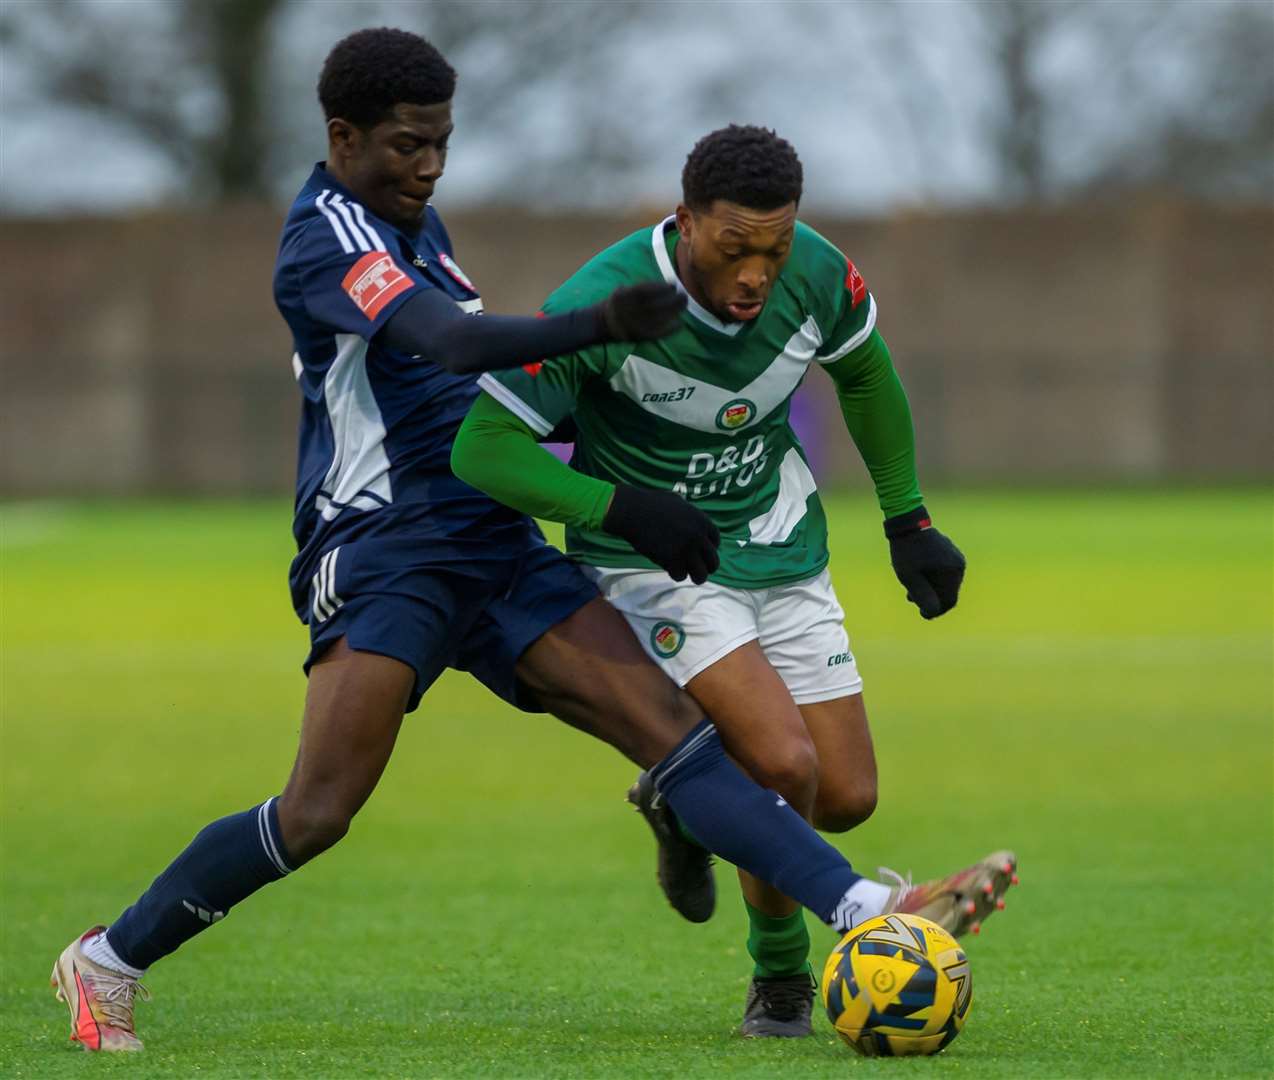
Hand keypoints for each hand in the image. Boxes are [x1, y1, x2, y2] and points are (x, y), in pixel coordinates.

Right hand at [599, 282, 686, 341]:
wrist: (601, 324)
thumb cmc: (617, 303)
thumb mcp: (622, 290)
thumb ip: (640, 287)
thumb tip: (665, 285)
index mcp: (622, 297)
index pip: (645, 291)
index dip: (661, 288)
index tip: (673, 285)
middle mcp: (627, 311)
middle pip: (654, 305)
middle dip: (671, 300)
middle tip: (683, 295)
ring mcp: (632, 325)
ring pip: (657, 319)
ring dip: (673, 312)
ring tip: (684, 305)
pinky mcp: (637, 336)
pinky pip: (655, 333)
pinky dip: (668, 330)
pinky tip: (679, 324)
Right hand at [602, 485, 719, 583]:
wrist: (633, 511)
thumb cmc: (650, 503)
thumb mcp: (676, 501)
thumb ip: (687, 511)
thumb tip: (688, 512)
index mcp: (702, 521)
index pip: (716, 542)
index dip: (710, 549)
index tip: (702, 554)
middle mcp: (699, 536)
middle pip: (713, 562)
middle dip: (706, 568)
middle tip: (698, 571)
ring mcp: (687, 549)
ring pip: (700, 575)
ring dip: (694, 576)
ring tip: (685, 573)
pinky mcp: (672, 560)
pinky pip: (680, 576)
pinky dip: (674, 574)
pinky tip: (668, 567)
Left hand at [884, 505, 965, 618]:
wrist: (907, 524)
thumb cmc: (906, 551)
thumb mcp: (909, 576)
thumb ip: (921, 595)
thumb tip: (932, 613)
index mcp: (952, 571)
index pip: (949, 601)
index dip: (936, 610)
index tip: (921, 612)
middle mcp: (959, 565)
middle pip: (948, 592)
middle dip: (931, 598)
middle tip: (910, 597)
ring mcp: (956, 558)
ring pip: (945, 583)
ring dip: (930, 589)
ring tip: (910, 588)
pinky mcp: (951, 554)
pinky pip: (944, 573)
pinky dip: (933, 578)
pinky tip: (918, 577)